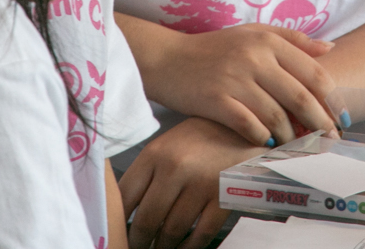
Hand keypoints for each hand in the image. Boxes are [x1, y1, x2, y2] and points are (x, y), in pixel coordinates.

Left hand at [121, 117, 261, 248]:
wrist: (246, 127)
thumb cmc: (202, 138)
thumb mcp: (168, 144)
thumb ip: (147, 172)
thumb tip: (126, 210)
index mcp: (155, 153)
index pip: (125, 197)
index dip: (118, 220)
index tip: (119, 231)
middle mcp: (175, 168)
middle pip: (147, 220)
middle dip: (140, 240)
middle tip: (138, 246)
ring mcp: (201, 183)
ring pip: (172, 231)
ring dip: (163, 246)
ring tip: (160, 247)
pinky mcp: (224, 196)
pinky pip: (201, 234)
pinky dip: (190, 247)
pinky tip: (184, 247)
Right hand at [143, 23, 338, 145]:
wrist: (168, 59)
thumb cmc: (215, 48)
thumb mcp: (253, 33)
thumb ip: (292, 39)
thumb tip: (330, 49)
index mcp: (268, 41)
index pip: (313, 73)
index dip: (333, 99)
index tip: (342, 119)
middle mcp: (255, 58)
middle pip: (300, 98)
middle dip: (320, 124)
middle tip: (329, 141)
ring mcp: (235, 80)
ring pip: (277, 117)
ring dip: (291, 137)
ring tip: (297, 145)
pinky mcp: (216, 101)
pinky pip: (250, 126)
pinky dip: (263, 138)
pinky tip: (267, 143)